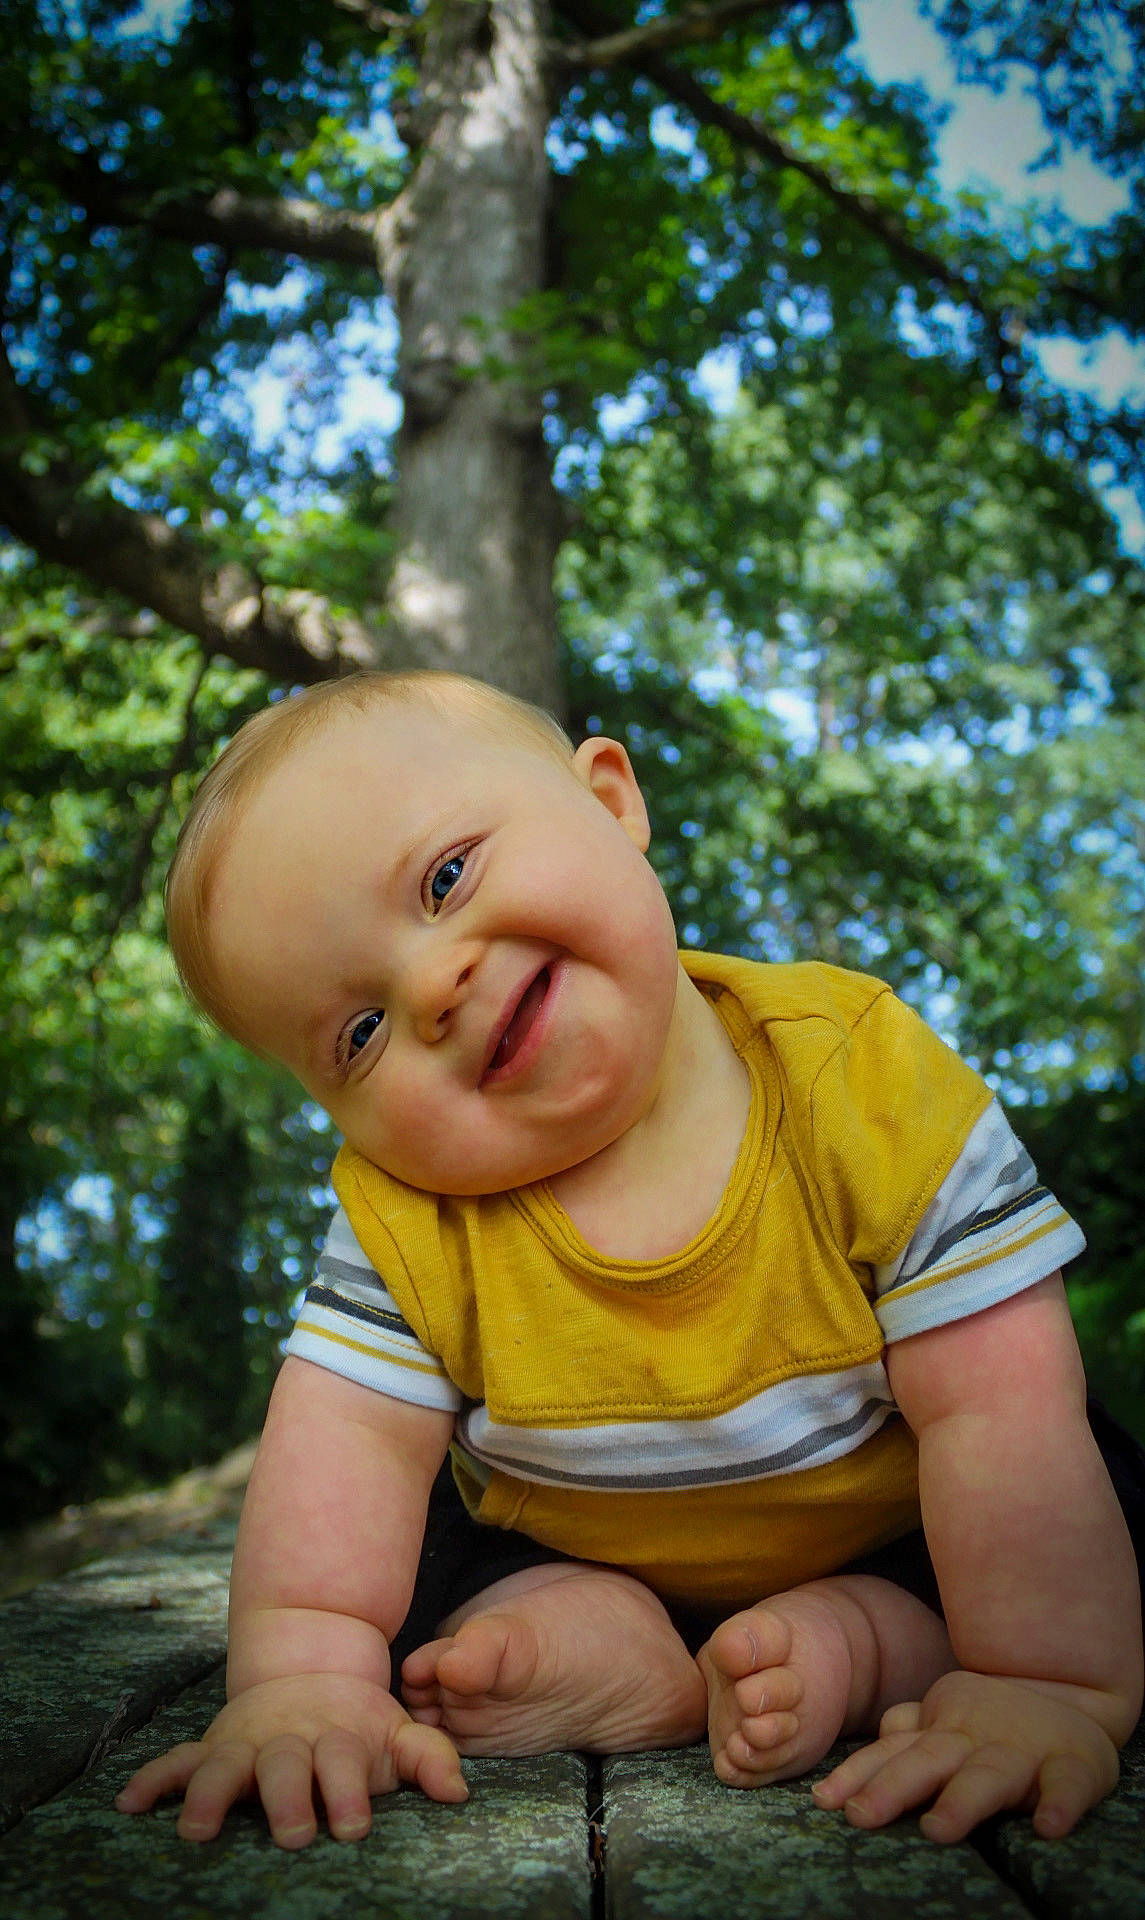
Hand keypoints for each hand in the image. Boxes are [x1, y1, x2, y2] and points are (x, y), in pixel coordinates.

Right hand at [115, 1671, 467, 1847]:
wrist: (309, 1668)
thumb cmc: (357, 1724)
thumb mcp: (397, 1733)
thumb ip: (428, 1758)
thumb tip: (459, 1793)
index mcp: (336, 1736)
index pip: (343, 1764)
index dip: (348, 1794)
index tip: (352, 1827)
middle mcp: (288, 1738)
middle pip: (284, 1767)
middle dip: (286, 1798)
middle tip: (291, 1833)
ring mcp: (247, 1740)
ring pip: (225, 1765)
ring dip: (211, 1795)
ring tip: (197, 1829)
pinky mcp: (214, 1745)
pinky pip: (177, 1761)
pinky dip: (153, 1779)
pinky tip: (128, 1803)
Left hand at [811, 1668, 1119, 1842]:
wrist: (1073, 1696)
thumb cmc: (993, 1722)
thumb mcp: (946, 1720)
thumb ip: (908, 1733)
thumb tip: (874, 1736)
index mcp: (941, 1731)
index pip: (891, 1753)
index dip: (857, 1775)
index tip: (825, 1800)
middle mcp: (975, 1739)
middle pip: (928, 1761)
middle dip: (893, 1787)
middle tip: (860, 1815)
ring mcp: (1023, 1752)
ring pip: (990, 1776)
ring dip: (964, 1800)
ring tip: (939, 1829)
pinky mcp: (1073, 1765)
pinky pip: (1068, 1785)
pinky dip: (1061, 1804)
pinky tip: (1049, 1826)